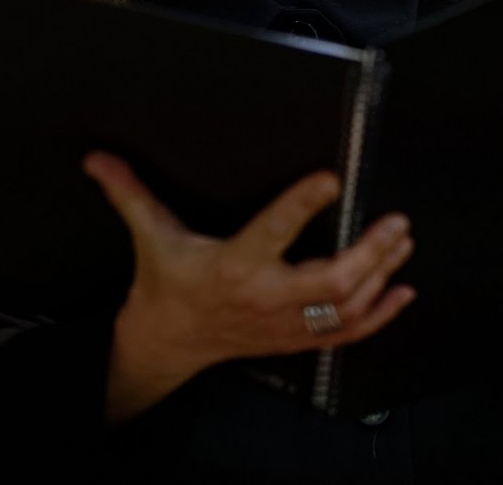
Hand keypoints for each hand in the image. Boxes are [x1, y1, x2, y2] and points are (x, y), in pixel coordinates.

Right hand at [84, 151, 415, 421]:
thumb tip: (99, 158)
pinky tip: (402, 293)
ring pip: (344, 308)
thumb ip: (131, 194)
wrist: (165, 344)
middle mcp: (264, 297)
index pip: (273, 231)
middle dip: (368, 253)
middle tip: (395, 221)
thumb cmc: (165, 284)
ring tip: (402, 242)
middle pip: (328, 281)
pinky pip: (346, 335)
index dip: (302, 204)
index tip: (331, 178)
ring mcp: (284, 323)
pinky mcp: (295, 340)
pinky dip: (379, 317)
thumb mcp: (151, 236)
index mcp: (232, 265)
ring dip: (381, 275)